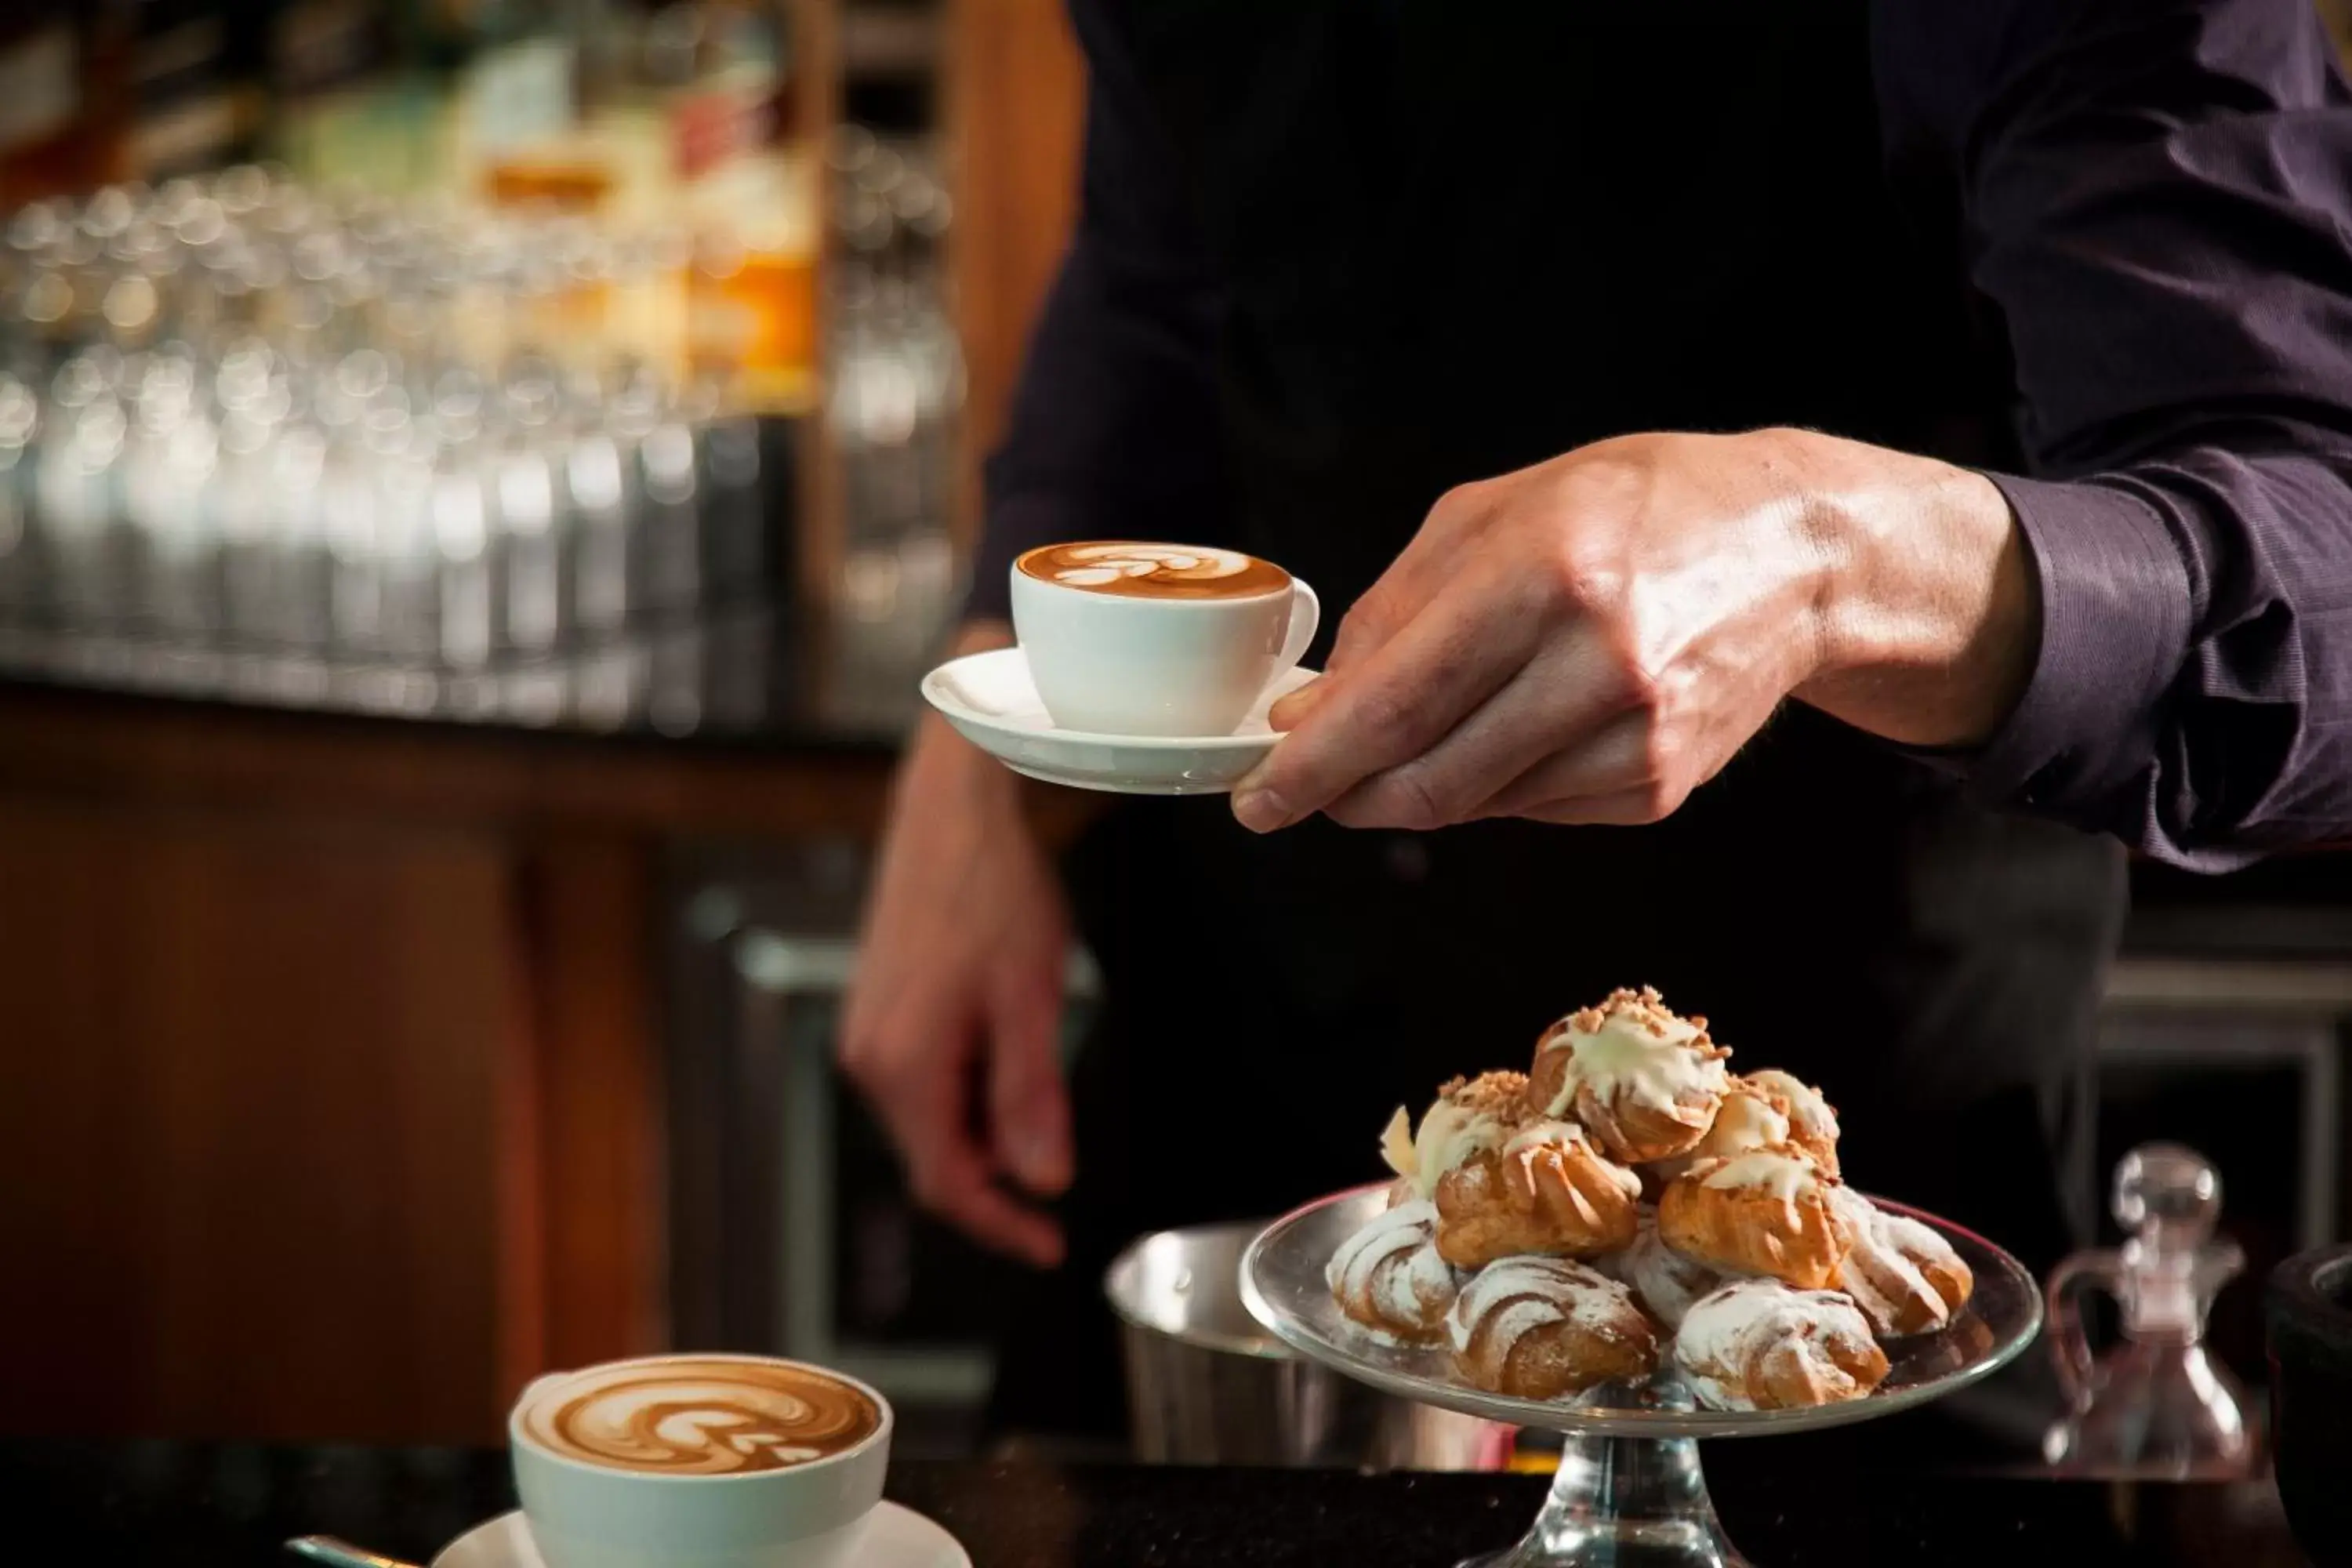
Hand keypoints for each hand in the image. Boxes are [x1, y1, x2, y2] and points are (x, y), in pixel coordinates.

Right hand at [842, 624, 1073, 1266]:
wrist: (956, 808)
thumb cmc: (994, 889)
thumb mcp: (1031, 997)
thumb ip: (1031, 1096)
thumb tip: (1044, 1180)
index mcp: (903, 1065)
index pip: (949, 1183)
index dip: (1002, 1224)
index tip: (1050, 1245)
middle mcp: (869, 1057)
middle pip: (933, 1157)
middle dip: (996, 1178)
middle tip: (1056, 1175)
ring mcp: (867, 1031)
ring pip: (929, 1118)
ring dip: (984, 1128)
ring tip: (1039, 1083)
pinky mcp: (878, 1007)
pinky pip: (921, 1078)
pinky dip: (967, 1089)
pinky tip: (1006, 1050)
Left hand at [1230, 428, 2033, 831]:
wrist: (1794, 554)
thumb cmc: (1635, 510)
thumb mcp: (1495, 512)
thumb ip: (1391, 611)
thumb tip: (1313, 710)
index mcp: (1548, 577)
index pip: (1396, 707)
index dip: (1311, 768)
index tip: (1257, 799)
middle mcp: (1599, 666)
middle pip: (1425, 782)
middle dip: (1345, 795)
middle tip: (1306, 785)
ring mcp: (1637, 738)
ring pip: (1472, 806)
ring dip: (1418, 784)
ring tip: (1431, 721)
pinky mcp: (1658, 787)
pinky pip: (1531, 812)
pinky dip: (1493, 781)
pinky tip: (1520, 722)